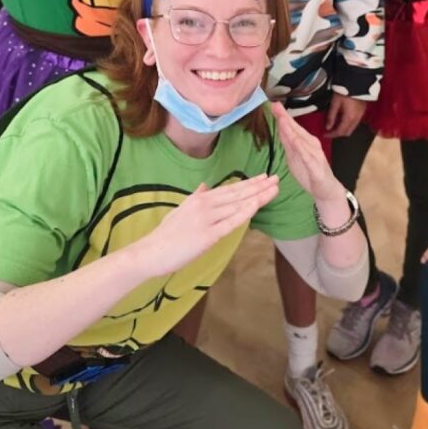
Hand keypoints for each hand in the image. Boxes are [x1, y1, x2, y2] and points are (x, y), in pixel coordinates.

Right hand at [143, 174, 278, 274]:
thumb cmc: (165, 235)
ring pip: (237, 205)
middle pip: (237, 194)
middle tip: (276, 178)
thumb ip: (195, 196)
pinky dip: (245, 212)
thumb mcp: (180, 210)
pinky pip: (231, 222)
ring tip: (274, 189)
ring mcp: (207, 219)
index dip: (249, 183)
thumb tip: (204, 185)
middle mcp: (205, 204)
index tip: (264, 177)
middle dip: (259, 186)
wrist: (150, 251)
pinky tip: (257, 205)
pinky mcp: (208, 235)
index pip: (230, 189)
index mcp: (200, 198)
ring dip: (258, 196)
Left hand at [272, 102, 343, 203]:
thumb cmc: (310, 172)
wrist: (326, 189)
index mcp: (304, 141)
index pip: (291, 127)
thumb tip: (280, 128)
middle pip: (295, 129)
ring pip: (300, 140)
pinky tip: (296, 141)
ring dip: (291, 129)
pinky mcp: (316, 167)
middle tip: (275, 105)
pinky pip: (308, 157)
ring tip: (282, 119)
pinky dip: (302, 149)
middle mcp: (310, 144)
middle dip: (285, 118)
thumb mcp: (294, 156)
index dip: (282, 116)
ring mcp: (314, 155)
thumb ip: (288, 142)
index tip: (273, 104)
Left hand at [325, 94, 366, 137]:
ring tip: (335, 125)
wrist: (357, 81)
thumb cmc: (344, 92)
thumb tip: (328, 127)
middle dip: (338, 134)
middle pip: (347, 132)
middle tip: (330, 131)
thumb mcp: (335, 103)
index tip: (325, 134)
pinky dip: (348, 124)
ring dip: (343, 129)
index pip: (340, 132)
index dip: (332, 135)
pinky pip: (355, 123)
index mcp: (349, 118)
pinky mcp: (362, 112)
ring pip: (352, 128)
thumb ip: (331, 116)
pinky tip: (342, 119)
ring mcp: (361, 116)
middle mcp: (356, 119)